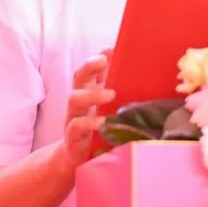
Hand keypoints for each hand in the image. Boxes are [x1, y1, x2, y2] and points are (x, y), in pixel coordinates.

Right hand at [61, 51, 114, 167]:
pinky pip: (76, 127)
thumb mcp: (106, 107)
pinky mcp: (72, 137)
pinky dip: (89, 123)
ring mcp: (73, 118)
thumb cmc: (95, 127)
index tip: (110, 49)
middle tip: (103, 60)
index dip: (97, 57)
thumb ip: (116, 89)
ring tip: (111, 94)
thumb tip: (135, 70)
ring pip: (74, 99)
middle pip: (79, 77)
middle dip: (89, 66)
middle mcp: (79, 101)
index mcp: (88, 91)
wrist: (75, 157)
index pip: (90, 69)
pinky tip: (102, 122)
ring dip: (92, 95)